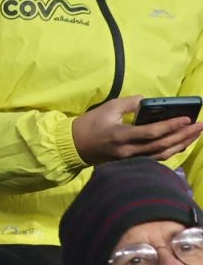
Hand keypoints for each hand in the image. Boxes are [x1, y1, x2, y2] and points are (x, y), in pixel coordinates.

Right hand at [72, 96, 202, 165]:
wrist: (74, 146)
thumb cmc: (89, 125)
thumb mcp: (107, 108)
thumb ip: (129, 103)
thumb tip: (148, 101)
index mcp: (121, 136)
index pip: (152, 133)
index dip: (171, 126)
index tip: (187, 118)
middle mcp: (129, 151)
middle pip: (163, 146)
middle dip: (183, 136)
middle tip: (200, 126)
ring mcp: (132, 159)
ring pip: (163, 154)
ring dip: (182, 144)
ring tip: (196, 134)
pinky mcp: (133, 162)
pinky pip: (157, 158)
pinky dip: (172, 150)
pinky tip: (182, 143)